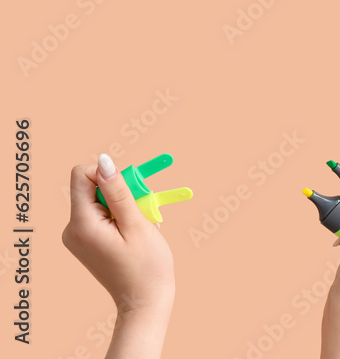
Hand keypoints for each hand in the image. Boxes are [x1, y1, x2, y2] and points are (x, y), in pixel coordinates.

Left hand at [62, 154, 174, 358]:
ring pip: (98, 199)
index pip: (82, 176)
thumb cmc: (146, 266)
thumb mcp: (136, 224)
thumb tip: (104, 160)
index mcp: (81, 224)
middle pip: (91, 187)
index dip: (108, 175)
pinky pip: (100, 213)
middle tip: (140, 213)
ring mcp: (76, 235)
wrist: (144, 300)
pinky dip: (119, 216)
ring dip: (123, 205)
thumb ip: (119, 191)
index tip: (130, 192)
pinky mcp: (84, 240)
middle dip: (120, 192)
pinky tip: (132, 233)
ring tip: (138, 227)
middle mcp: (71, 228)